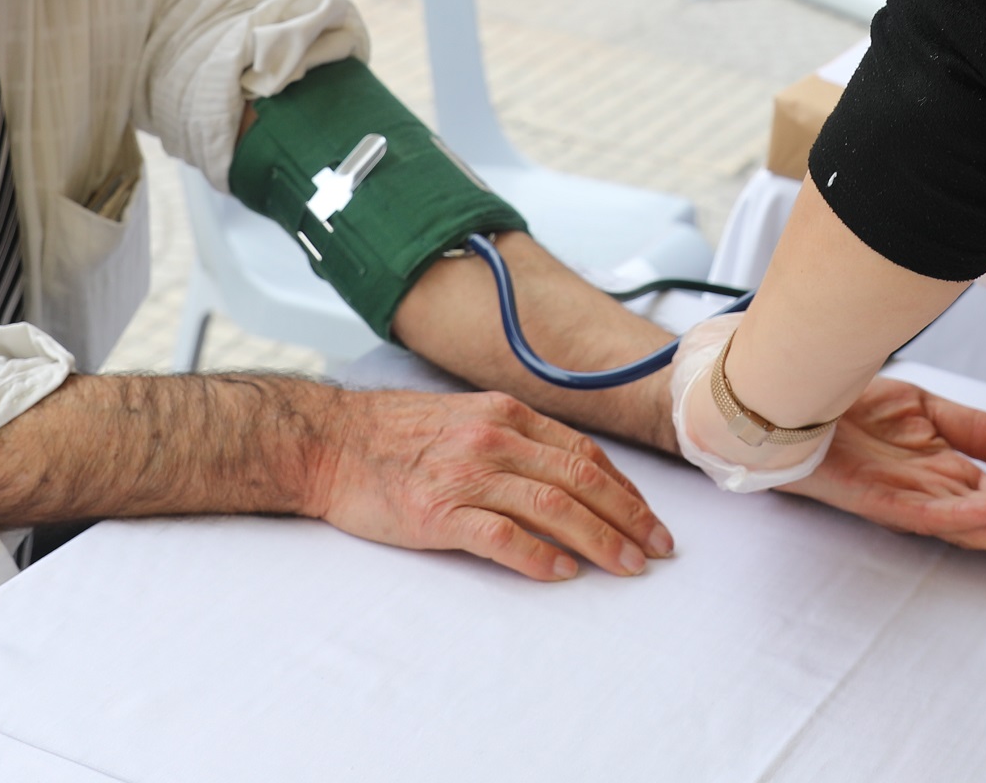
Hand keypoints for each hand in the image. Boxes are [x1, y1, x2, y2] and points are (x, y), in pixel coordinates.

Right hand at [309, 387, 674, 582]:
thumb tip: (565, 474)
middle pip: (580, 480)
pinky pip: (502, 537)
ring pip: (553, 508)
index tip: (648, 516)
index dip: (624, 487)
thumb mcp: (463, 416)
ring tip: (628, 566)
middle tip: (658, 548)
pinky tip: (564, 572)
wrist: (327, 443)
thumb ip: (512, 439)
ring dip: (600, 540)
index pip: (583, 453)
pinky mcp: (438, 513)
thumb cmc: (391, 435)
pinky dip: (539, 556)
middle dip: (628, 517)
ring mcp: (466, 475)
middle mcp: (494, 439)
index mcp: (505, 414)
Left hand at [787, 379, 985, 555]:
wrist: (780, 393)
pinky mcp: (871, 496)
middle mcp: (928, 494)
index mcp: (942, 474)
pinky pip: (922, 512)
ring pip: (970, 526)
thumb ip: (970, 428)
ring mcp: (901, 499)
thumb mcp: (919, 406)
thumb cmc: (841, 403)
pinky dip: (961, 516)